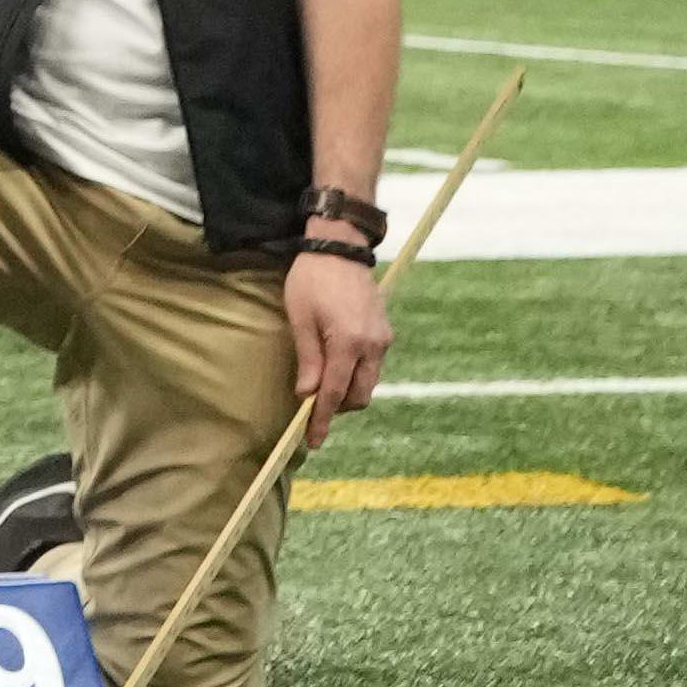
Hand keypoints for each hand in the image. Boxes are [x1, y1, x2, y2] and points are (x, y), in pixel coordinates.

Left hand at [279, 247, 390, 438]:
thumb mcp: (300, 319)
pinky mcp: (385, 332)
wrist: (340, 247)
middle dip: (338, 407)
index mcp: (349, 342)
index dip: (323, 419)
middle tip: (313, 406)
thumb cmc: (312, 280)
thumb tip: (307, 395)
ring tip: (324, 383)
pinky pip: (373, 366)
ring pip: (368, 383)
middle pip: (359, 395)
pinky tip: (338, 364)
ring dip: (348, 391)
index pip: (335, 393)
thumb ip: (308, 360)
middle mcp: (373, 345)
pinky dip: (356, 374)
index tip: (313, 439)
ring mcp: (383, 339)